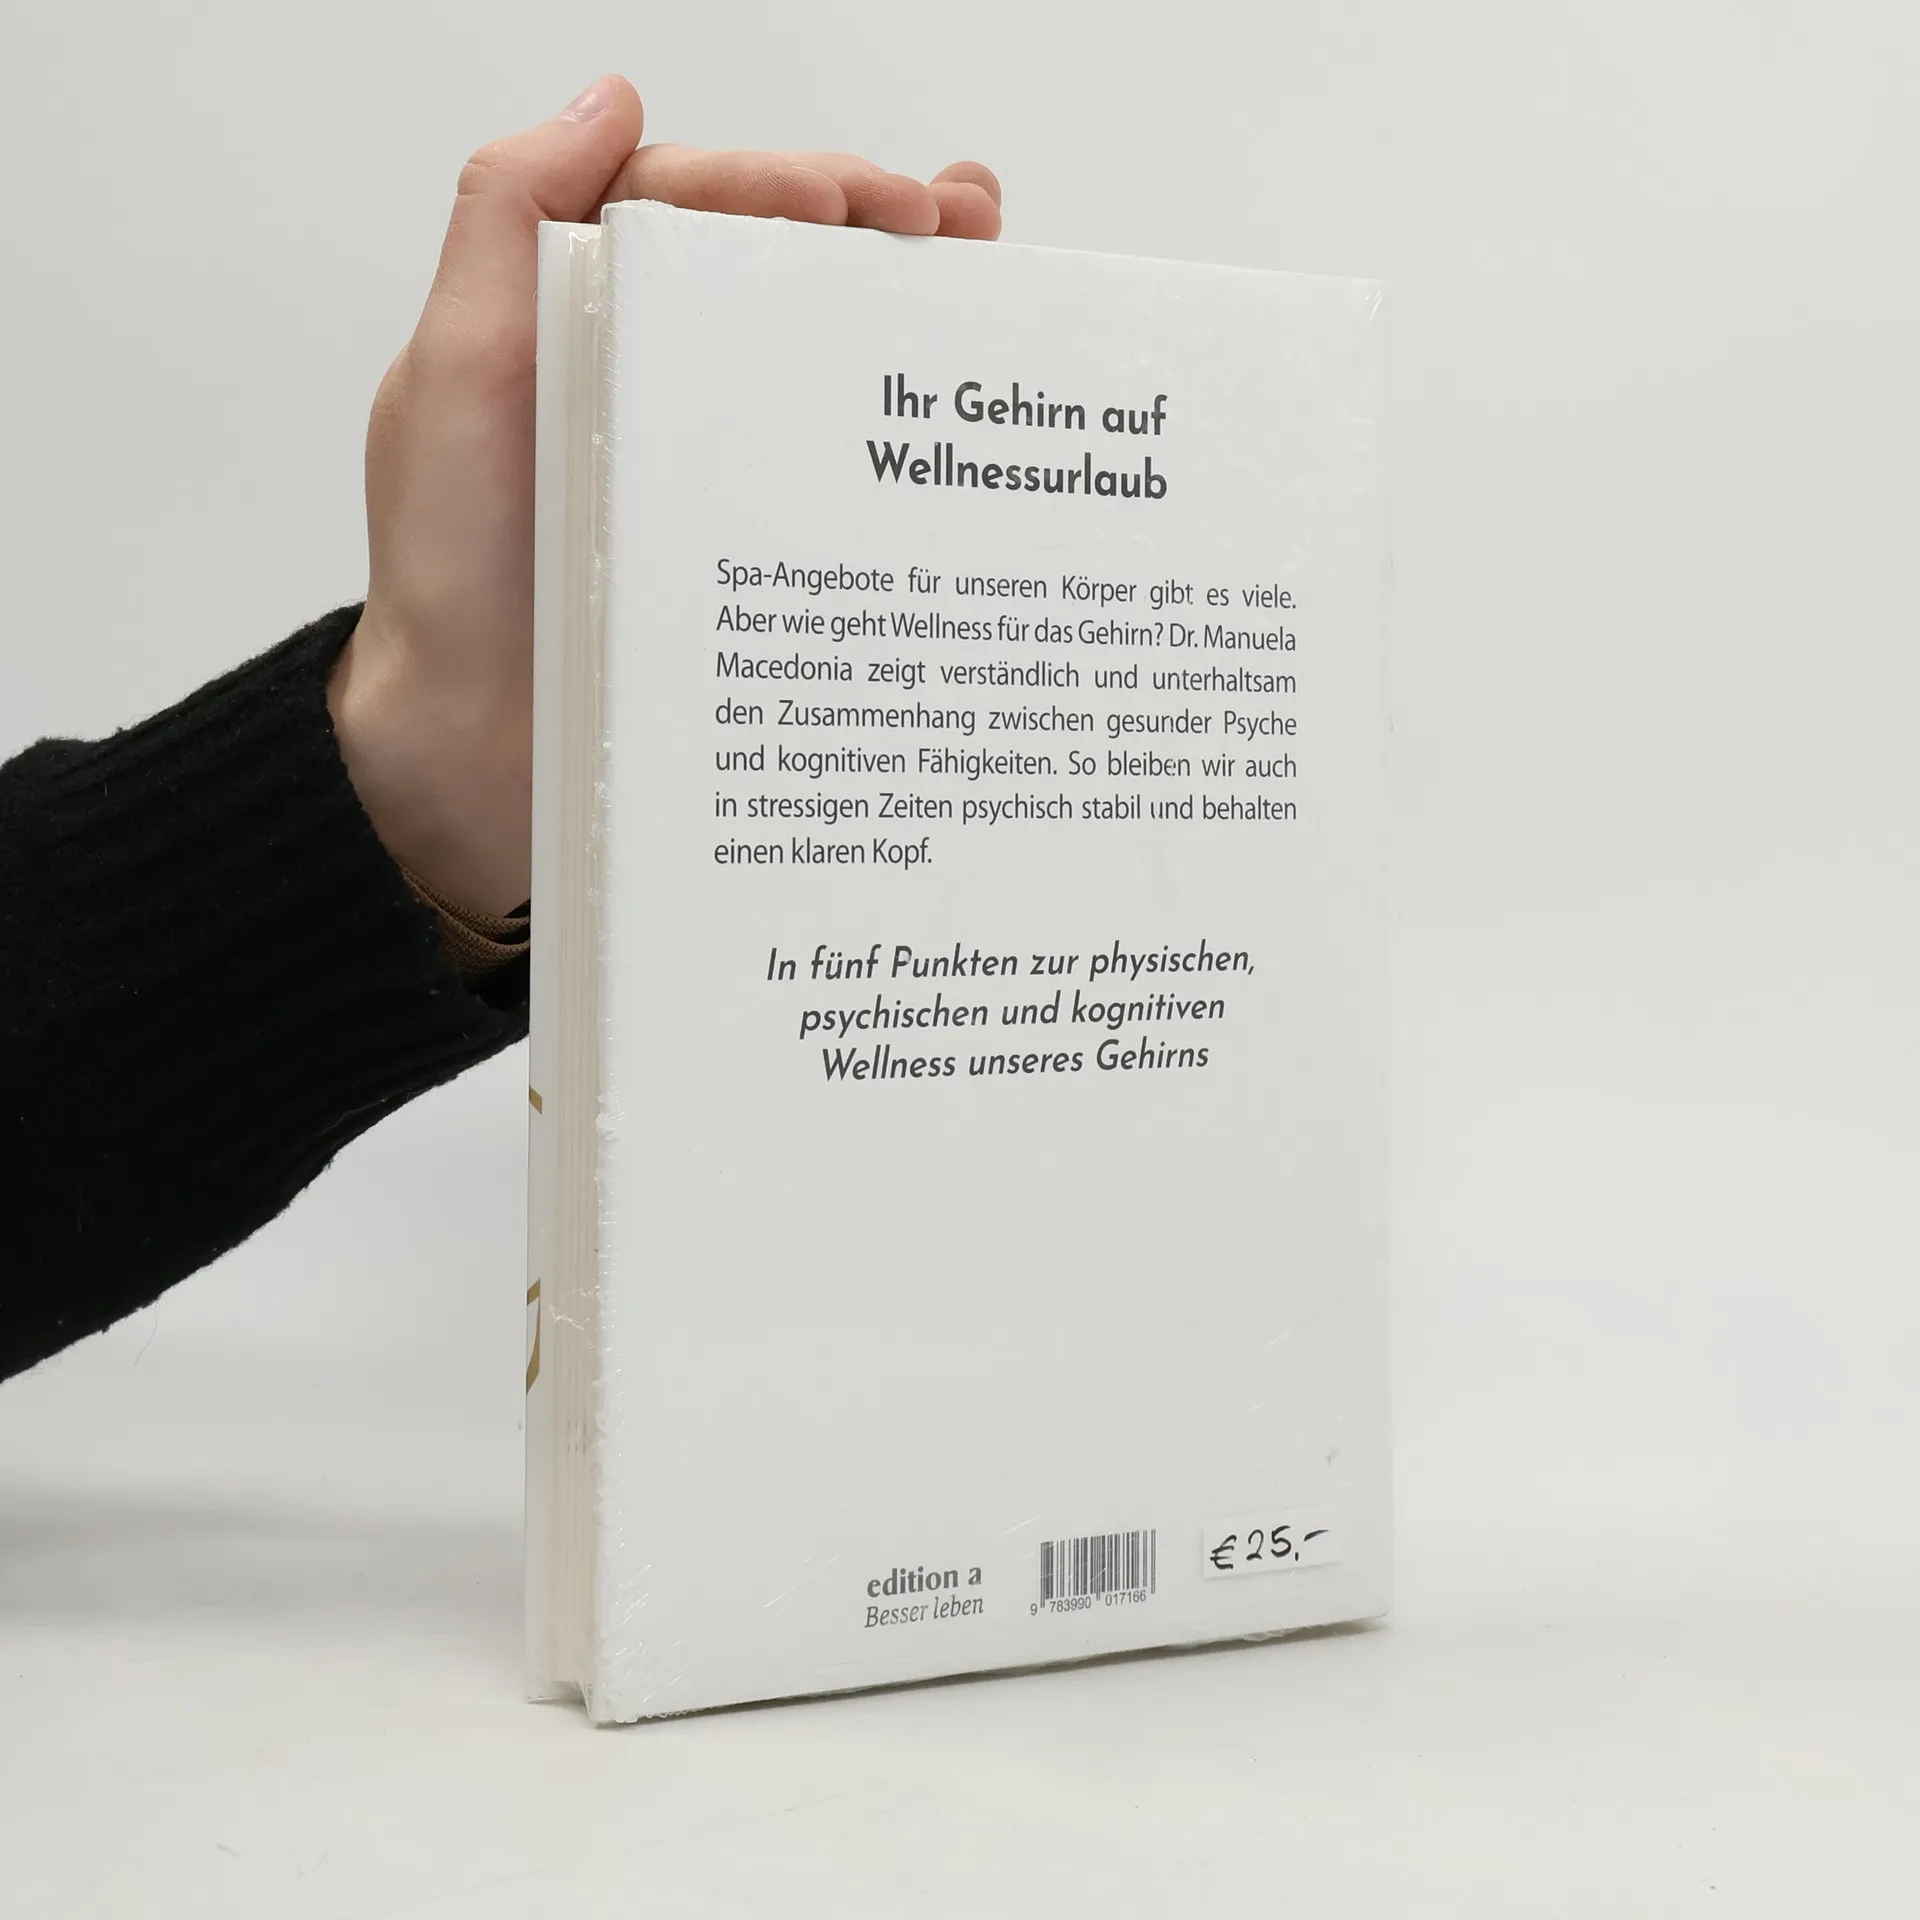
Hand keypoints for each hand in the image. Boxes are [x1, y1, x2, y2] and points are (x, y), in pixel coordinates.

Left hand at [329, 75, 1000, 914]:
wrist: (477, 766)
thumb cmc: (450, 584)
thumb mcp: (451, 383)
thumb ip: (505, 226)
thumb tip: (607, 97)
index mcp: (583, 324)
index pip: (697, 208)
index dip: (788, 185)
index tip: (869, 199)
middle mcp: (655, 385)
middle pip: (778, 274)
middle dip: (876, 231)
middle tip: (957, 228)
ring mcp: (712, 475)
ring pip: (819, 368)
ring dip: (906, 313)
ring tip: (988, 277)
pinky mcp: (758, 564)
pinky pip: (839, 488)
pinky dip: (908, 450)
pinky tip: (965, 429)